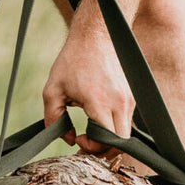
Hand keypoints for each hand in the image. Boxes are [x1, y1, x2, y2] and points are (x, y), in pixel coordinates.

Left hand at [41, 21, 133, 152]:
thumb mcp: (52, 89)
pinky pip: (126, 121)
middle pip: (121, 143)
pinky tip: (99, 121)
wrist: (96, 34)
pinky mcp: (132, 95)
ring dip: (109, 138)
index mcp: (100, 102)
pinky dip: (114, 127)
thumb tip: (68, 139)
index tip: (78, 140)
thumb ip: (53, 118)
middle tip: (86, 144)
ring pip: (125, 133)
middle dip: (103, 150)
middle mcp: (120, 102)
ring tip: (90, 132)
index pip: (106, 142)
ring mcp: (129, 99)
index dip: (91, 148)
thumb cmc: (73, 60)